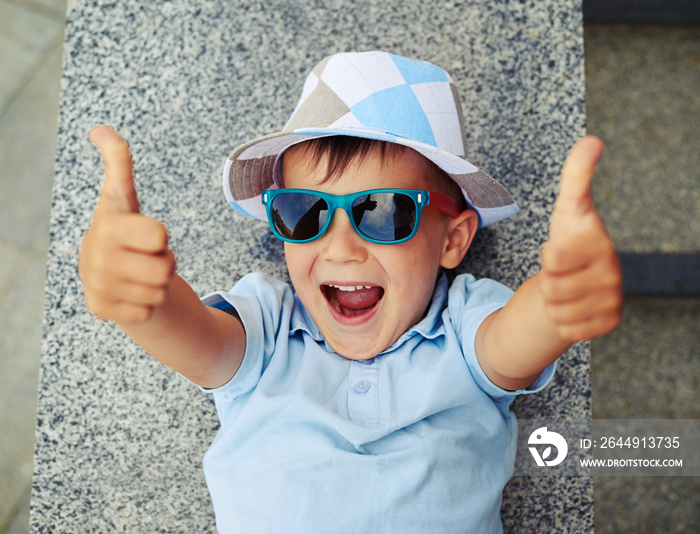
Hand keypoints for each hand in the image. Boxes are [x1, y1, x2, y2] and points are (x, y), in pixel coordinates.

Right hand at [79, 126, 175, 323]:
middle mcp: (96, 256)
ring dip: (157, 283)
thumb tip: (99, 129)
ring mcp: (96, 284)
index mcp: (107, 225)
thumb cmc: (123, 232)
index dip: (160, 236)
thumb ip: (118, 162)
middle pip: (165, 267)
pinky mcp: (100, 309)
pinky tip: (131, 293)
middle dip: (164, 262)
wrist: (106, 273)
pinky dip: (146, 304)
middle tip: (146, 257)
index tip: (145, 233)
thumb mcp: (123, 198)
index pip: (159, 235)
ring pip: (160, 290)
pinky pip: (148, 310)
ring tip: (139, 273)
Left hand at [539, 136, 622, 342]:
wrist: (579, 282)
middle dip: (548, 281)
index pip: (553, 257)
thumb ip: (577, 176)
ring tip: (566, 288)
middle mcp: (612, 274)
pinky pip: (566, 329)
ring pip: (556, 311)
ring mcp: (612, 301)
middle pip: (551, 287)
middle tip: (561, 273)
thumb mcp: (569, 209)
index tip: (559, 250)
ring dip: (553, 302)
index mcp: (600, 245)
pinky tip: (573, 307)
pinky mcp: (607, 324)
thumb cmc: (571, 242)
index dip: (547, 255)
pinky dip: (562, 321)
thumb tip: (592, 140)